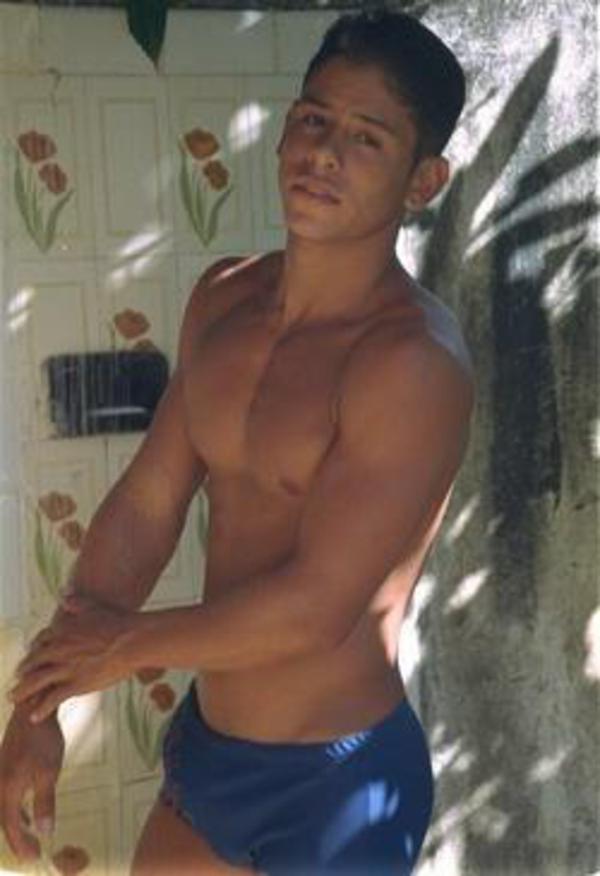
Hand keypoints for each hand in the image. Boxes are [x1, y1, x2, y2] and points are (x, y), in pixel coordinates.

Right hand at [0, 705, 64, 860]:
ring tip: (30, 835)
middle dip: (18, 838)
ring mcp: (0, 775)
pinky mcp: (4, 766)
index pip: (11, 826)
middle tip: (32, 852)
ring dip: (16, 824)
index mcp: (8, 790)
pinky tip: (27, 811)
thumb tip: (46, 832)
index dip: (22, 844)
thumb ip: (45, 803)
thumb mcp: (48, 773)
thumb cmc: (43, 740)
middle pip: (5, 820)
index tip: (34, 857)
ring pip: (4, 808)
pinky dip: (15, 809)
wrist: (32, 710)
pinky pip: (6, 796)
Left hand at [10, 593, 135, 721]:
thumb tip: (64, 594)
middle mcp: (59, 649)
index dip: (35, 648)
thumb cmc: (118, 622)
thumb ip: (77, 602)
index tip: (33, 653)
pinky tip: (35, 717)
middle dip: (23, 670)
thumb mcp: (95, 606)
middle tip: (18, 676)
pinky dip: (41, 709)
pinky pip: (52, 699)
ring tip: (13, 697)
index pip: (41, 641)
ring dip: (22, 691)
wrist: (133, 640)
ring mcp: (66, 668)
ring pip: (36, 681)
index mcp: (62, 630)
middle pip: (33, 661)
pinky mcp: (76, 684)